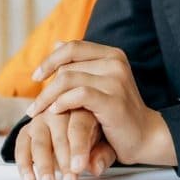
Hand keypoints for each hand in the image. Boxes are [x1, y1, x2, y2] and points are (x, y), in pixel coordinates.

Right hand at [14, 108, 116, 179]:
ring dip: (43, 164)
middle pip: (59, 132)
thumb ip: (103, 154)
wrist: (76, 124)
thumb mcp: (108, 142)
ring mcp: (42, 117)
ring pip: (40, 140)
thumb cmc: (96, 133)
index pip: (80, 125)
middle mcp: (60, 108)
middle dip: (63, 160)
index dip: (79, 147)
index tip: (79, 167)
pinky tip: (31, 178)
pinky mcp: (28, 128)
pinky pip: (21, 144)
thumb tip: (95, 167)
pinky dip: (24, 164)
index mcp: (84, 107)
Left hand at [27, 41, 172, 165]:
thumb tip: (55, 43)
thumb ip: (80, 64)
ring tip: (38, 112)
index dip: (50, 60)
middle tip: (35, 106)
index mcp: (113, 55)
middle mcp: (115, 63)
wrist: (145, 137)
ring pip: (68, 79)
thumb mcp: (100, 83)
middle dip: (46, 86)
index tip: (36, 77)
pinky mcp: (113, 100)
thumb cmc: (117, 112)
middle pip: (67, 66)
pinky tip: (54, 112)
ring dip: (47, 97)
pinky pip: (78, 95)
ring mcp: (115, 80)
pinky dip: (62, 102)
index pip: (73, 47)